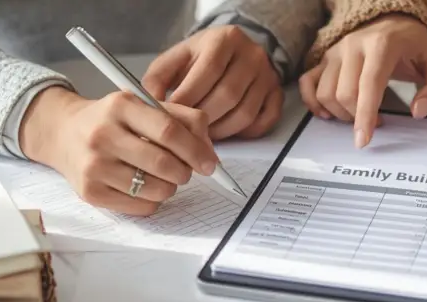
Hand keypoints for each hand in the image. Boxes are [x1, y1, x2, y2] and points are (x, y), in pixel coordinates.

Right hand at [20, 87, 217, 215]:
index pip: (169, 132)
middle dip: (185, 172)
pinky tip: (143, 185)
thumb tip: (209, 154)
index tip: (209, 164)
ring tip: (161, 176)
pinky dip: (153, 199)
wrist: (63, 133)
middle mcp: (103, 135)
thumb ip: (185, 120)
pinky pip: (142, 206)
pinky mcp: (90, 192)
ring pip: (157, 189)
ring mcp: (94, 166)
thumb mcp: (146, 106)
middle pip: (164, 165)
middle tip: (185, 171)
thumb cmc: (114, 121)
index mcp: (121, 106)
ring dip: (170, 186)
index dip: (196, 151)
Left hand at [142, 26, 283, 139]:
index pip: (208, 73)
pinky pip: (263, 122)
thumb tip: (149, 103)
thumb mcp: (178, 57)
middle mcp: (251, 56)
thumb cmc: (203, 58)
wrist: (235, 52)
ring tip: (203, 136)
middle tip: (186, 132)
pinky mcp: (277, 95)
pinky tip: (227, 132)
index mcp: (224, 40)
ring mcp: (268, 77)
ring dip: (221, 131)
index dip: (188, 99)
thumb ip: (158, 77)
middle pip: (228, 96)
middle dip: (203, 119)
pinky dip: (245, 133)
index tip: (172, 116)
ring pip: (245, 114)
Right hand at [299, 14, 426, 147]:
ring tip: (359, 116)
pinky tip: (328, 113)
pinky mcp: (326, 56)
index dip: (365, 116)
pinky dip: (313, 102)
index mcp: (382, 44)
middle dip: (358, 118)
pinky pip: (308, 81)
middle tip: (378, 122)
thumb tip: (417, 112)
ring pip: (325, 92)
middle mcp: (353, 44)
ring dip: (340, 114)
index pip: (369, 85)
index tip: (363, 141)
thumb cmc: (418, 44)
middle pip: (344, 93)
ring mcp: (336, 50)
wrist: (397, 19)